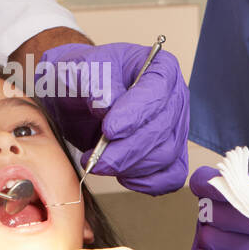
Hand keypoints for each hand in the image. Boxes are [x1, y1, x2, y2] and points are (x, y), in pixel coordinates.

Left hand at [37, 42, 187, 193]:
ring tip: (99, 164)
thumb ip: (96, 84)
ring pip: (166, 155)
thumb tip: (107, 106)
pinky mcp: (169, 154)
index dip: (135, 114)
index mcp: (159, 67)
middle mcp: (174, 97)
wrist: (74, 97)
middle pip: (162, 129)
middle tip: (96, 159)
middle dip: (127, 150)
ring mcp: (175, 127)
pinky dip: (148, 182)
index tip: (109, 130)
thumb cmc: (81, 77)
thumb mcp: (80, 70)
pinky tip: (123, 177)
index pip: (157, 91)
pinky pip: (171, 176)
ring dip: (131, 167)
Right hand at [188, 167, 248, 249]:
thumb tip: (247, 185)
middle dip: (244, 220)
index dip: (209, 183)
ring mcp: (213, 243)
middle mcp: (217, 217)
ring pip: (209, 236)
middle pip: (209, 210)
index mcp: (233, 197)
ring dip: (245, 245)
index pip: (204, 180)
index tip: (228, 191)